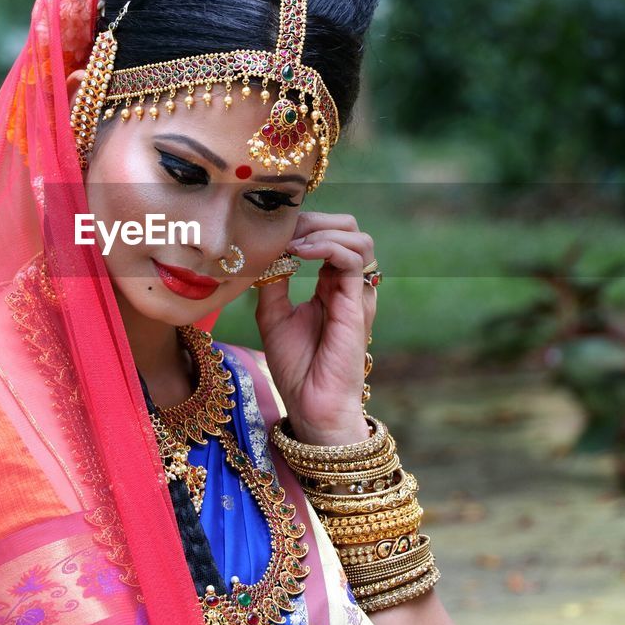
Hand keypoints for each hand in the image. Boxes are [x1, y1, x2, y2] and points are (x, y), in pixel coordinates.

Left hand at [254, 211, 375, 445]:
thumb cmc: (296, 367)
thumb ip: (273, 281)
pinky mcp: (358, 303)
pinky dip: (326, 246)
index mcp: (330, 286)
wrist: (311, 404)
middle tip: (284, 229)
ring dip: (322, 230)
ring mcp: (356, 293)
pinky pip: (352, 259)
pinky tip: (299, 253)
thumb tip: (266, 250)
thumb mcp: (273, 315)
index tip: (271, 230)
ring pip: (357, 238)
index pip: (327, 236)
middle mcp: (347, 286)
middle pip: (348, 229)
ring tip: (292, 241)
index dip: (303, 225)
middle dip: (315, 220)